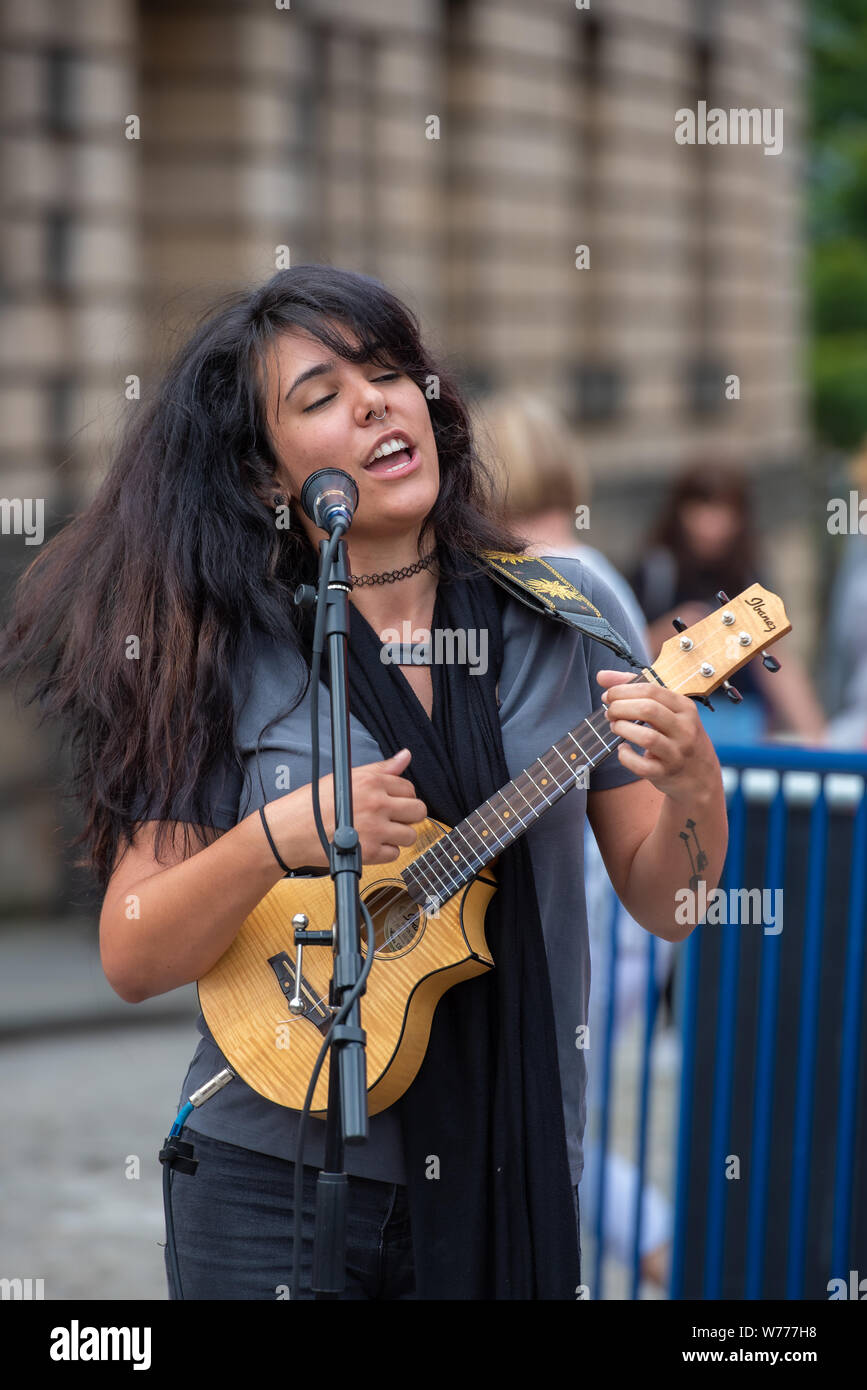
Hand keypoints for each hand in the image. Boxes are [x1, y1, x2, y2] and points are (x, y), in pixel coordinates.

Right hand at [270, 747, 427, 866]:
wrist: (289, 830)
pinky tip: (369, 844)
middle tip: (393, 818)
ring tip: (380, 832)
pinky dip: (384, 852)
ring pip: (410, 835)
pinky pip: (395, 854)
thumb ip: (380, 769)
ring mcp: (375, 829)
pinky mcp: (369, 852)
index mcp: (371, 782)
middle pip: (417, 811)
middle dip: (408, 816)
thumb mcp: (346, 777)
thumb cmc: (312, 803)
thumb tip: (404, 756)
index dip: (402, 796)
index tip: (392, 802)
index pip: (409, 788)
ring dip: (398, 835)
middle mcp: (376, 804)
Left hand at [596, 670, 721, 804]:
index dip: (623, 690)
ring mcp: (676, 753)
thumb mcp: (667, 710)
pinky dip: (626, 756)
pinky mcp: (665, 773)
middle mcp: (684, 729)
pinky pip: (641, 766)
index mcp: (685, 708)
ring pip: (646, 737)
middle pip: (648, 710)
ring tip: (615, 726)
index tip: (609, 695)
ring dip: (622, 729)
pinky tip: (622, 749)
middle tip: (610, 712)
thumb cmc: (678, 736)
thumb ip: (636, 690)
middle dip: (620, 707)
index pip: (651, 690)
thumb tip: (602, 676)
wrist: (700, 776)